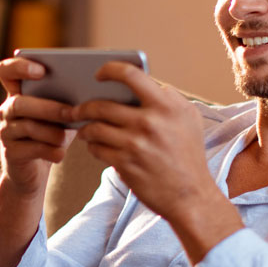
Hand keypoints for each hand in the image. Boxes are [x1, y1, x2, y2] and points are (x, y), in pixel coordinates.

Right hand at [0, 57, 77, 266]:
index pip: (6, 70)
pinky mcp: (11, 153)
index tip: (41, 70)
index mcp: (18, 92)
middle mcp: (7, 109)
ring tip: (68, 136)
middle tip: (70, 112)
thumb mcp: (61, 113)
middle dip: (47, 107)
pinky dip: (49, 151)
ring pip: (26, 126)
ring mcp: (6, 132)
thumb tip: (102, 90)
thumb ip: (70, 99)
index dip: (19, 67)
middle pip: (19, 102)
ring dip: (51, 131)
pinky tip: (61, 154)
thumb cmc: (53, 132)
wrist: (35, 169)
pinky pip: (30, 149)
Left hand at [74, 62, 243, 261]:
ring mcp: (135, 144)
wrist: (191, 196)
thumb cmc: (189, 155)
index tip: (98, 75)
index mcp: (166, 105)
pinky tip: (95, 146)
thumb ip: (169, 98)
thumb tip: (146, 83)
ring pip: (94, 128)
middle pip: (101, 105)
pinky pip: (97, 149)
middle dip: (83, 107)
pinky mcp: (125, 164)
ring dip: (85, 128)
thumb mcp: (189, 118)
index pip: (131, 75)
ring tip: (84, 129)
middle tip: (76, 109)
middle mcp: (149, 122)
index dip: (109, 69)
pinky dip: (93, 147)